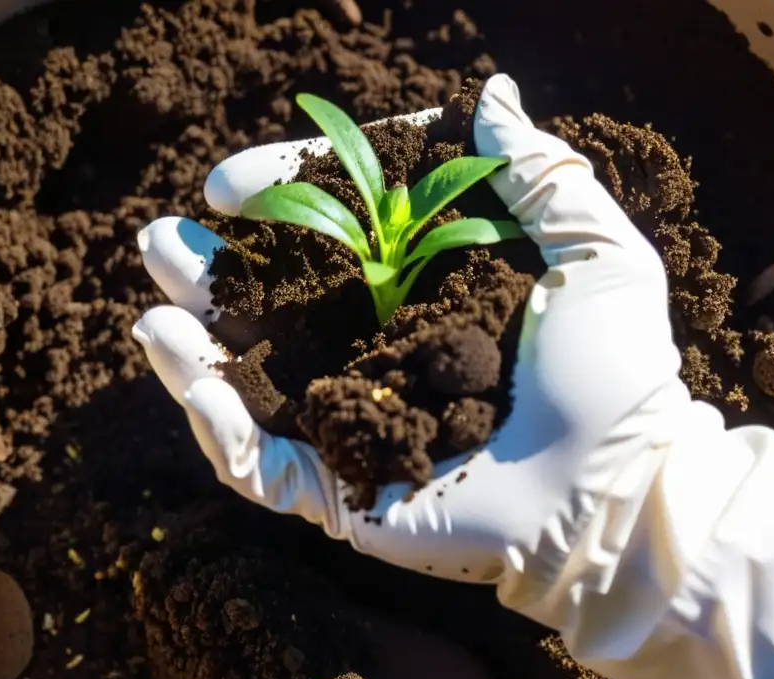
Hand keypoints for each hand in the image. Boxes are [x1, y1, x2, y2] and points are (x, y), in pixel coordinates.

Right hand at [132, 72, 688, 622]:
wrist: (618, 492)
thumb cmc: (617, 371)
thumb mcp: (592, 251)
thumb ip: (537, 173)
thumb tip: (491, 91)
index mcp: (429, 295)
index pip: (339, 238)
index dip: (285, 205)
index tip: (237, 180)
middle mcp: (383, 354)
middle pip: (282, 308)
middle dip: (218, 271)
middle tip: (164, 235)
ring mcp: (357, 423)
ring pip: (257, 381)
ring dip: (197, 339)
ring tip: (154, 292)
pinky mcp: (344, 490)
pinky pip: (260, 462)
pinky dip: (215, 420)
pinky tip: (180, 361)